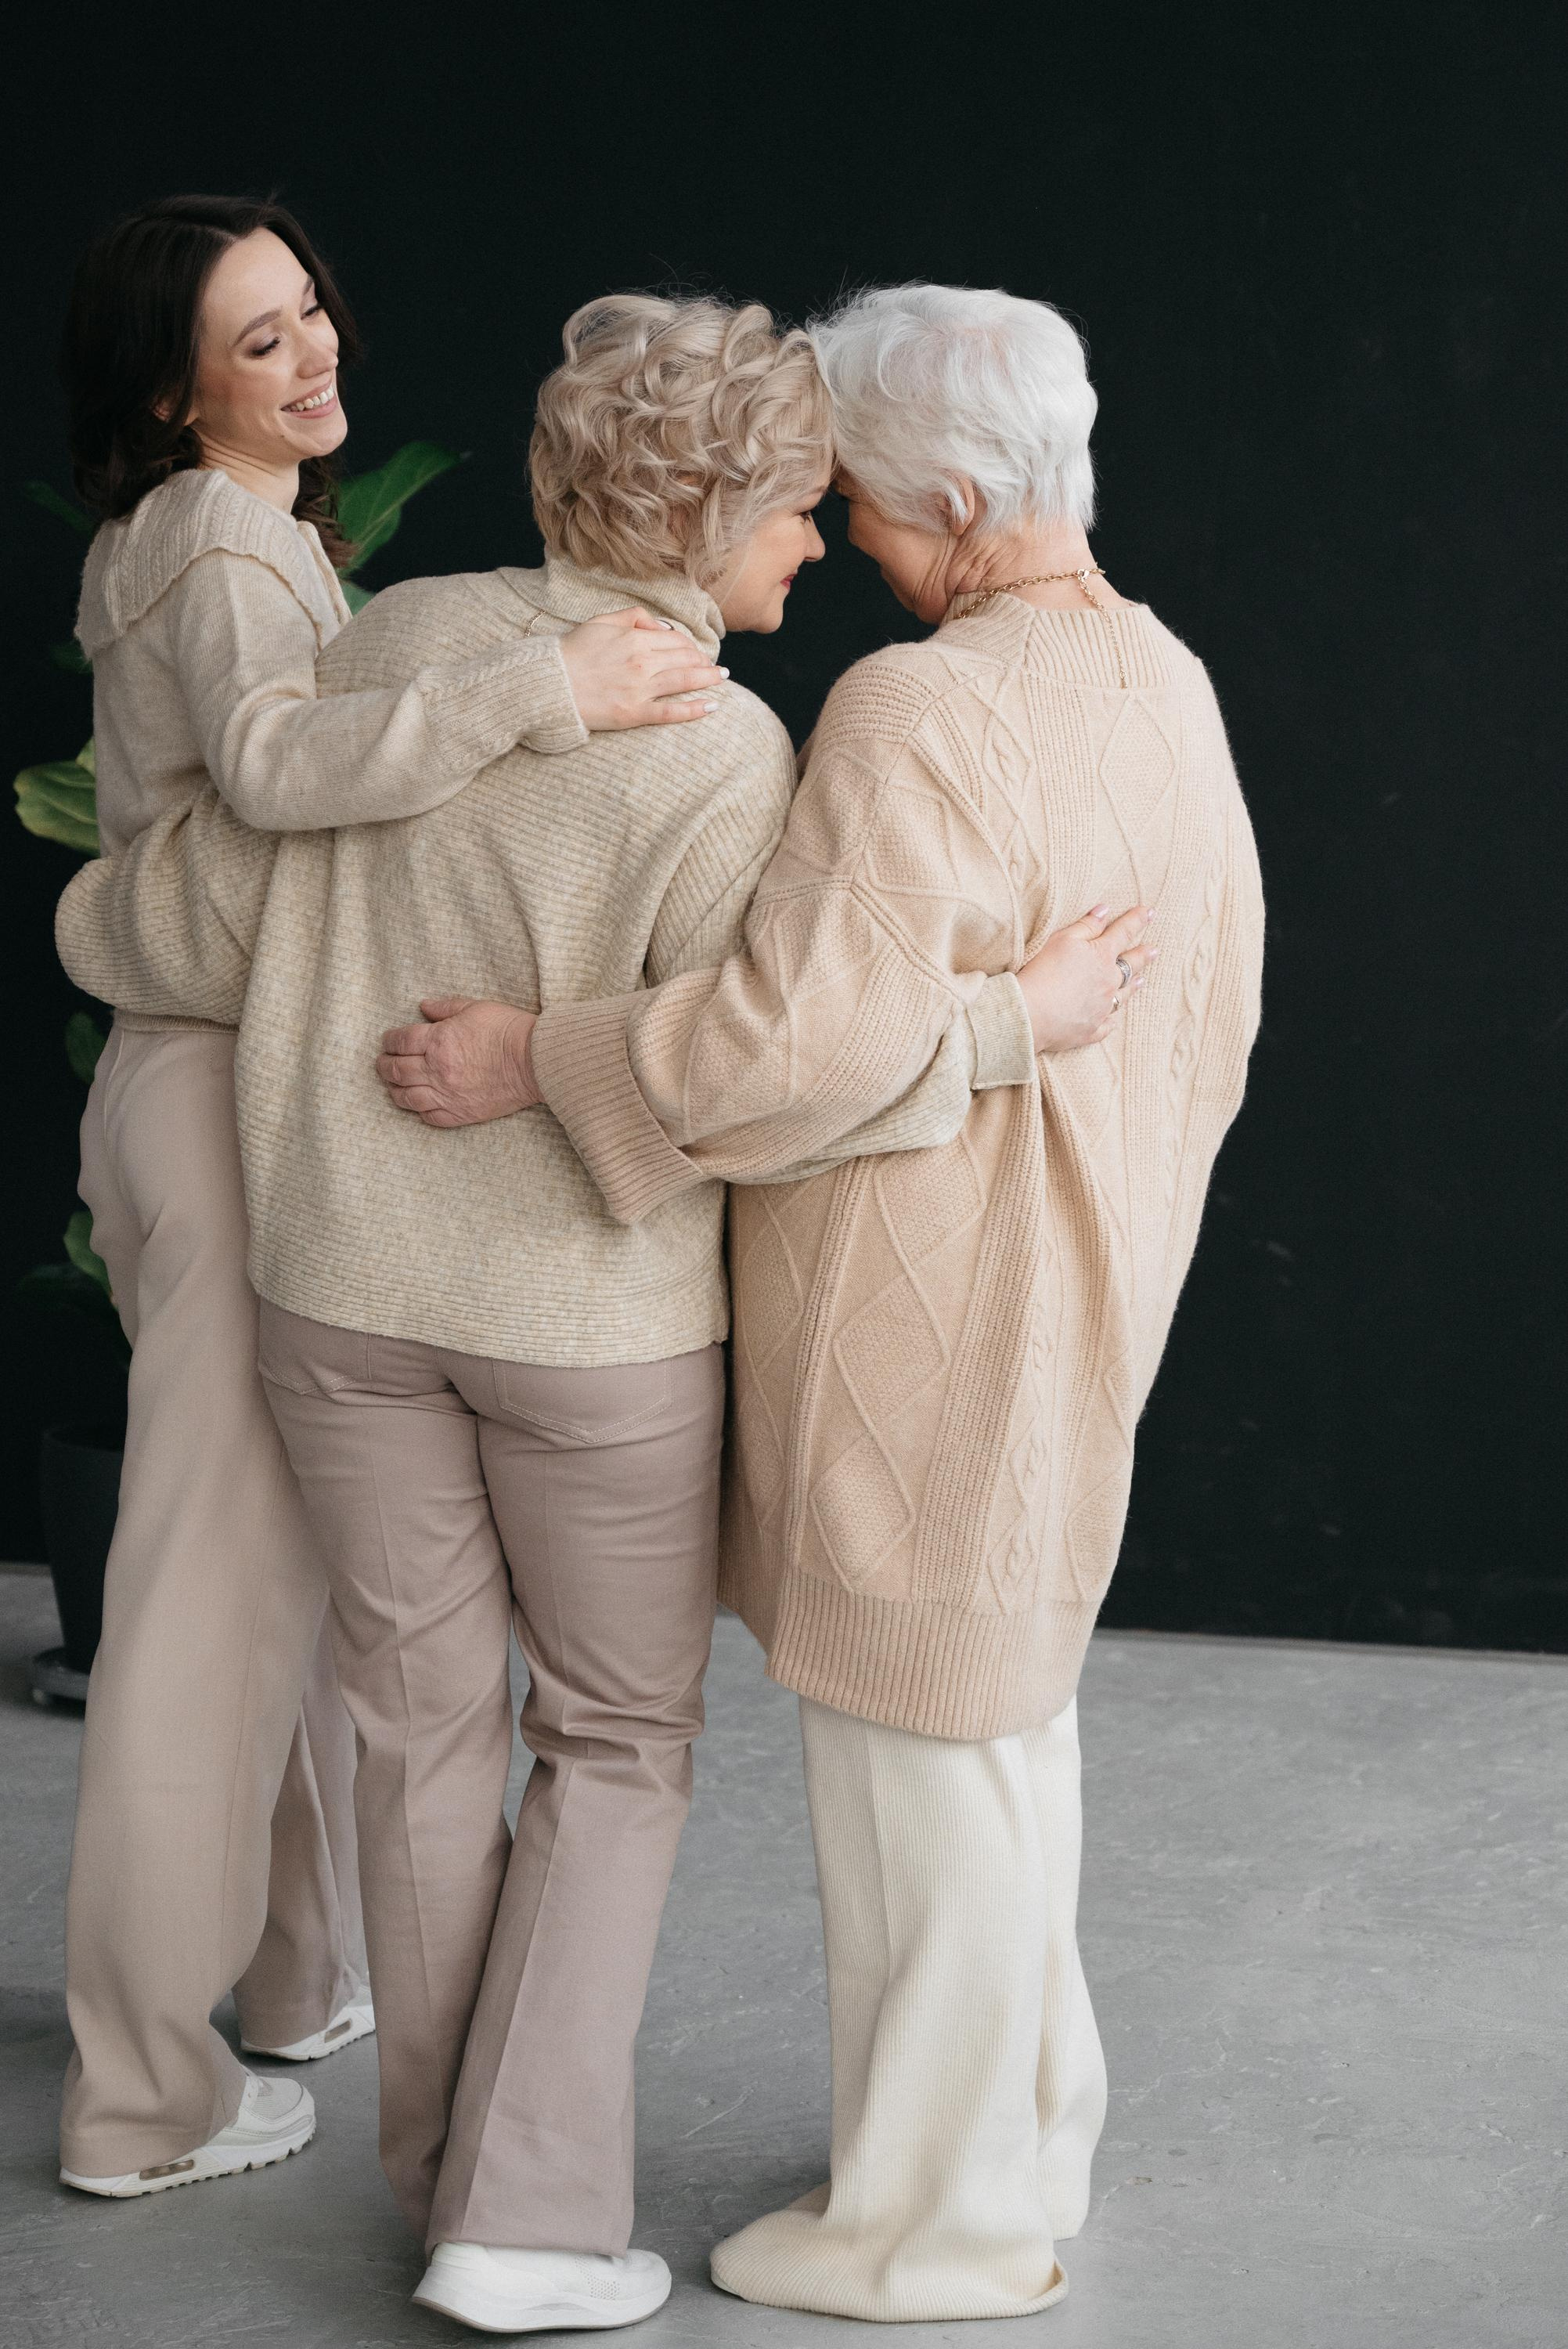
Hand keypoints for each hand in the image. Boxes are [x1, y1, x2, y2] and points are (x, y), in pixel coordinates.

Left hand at [376, 997, 541, 1126]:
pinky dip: (420, 1112)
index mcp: (438, 1040)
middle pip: (396, 1070)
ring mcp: (448, 1094)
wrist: (535, 1061)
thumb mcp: (475, 1007)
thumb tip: (423, 1006)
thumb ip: (445, 1007)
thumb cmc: (507, 1030)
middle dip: (384, 1065)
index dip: (389, 1040)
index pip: (400, 1041)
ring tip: (392, 1086)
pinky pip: (431, 1117)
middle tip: (381, 1063)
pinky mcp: (462, 1113)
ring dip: (395, 1091)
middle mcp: (437, 1069)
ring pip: (407, 1097)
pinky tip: (418, 1107)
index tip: (387, 1041)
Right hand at [557, 608, 726, 729]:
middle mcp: (642, 662)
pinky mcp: (634, 713)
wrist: (549, 684)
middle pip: (685, 659)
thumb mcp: (600, 622)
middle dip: (704, 662)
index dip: (691, 645)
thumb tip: (662, 625)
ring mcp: (639, 689)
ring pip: (684, 681)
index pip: (676, 640)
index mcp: (634, 638)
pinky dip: (694, 709)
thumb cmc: (571, 652)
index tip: (699, 651)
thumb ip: (633, 617)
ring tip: (721, 680)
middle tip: (716, 668)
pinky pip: (671, 712)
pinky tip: (711, 707)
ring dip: (708, 679)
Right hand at [1017, 904, 1156, 1052]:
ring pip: (1122, 995)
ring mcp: (1102, 1008)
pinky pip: (1106, 1025)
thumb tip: (1105, 911)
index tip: (1149, 912)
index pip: (1123, 933)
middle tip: (1154, 951)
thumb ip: (1086, 925)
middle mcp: (1108, 982)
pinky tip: (1112, 1019)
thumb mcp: (1063, 939)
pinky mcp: (1091, 1029)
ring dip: (1133, 987)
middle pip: (1130, 966)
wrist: (1031, 1012)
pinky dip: (1110, 1020)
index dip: (1137, 920)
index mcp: (1102, 956)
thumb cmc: (1044, 971)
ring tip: (1142, 981)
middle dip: (1143, 956)